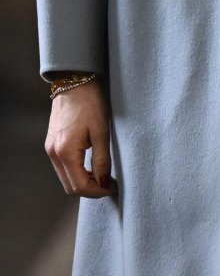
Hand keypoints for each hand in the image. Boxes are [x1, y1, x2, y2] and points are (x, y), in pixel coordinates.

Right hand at [45, 81, 115, 197]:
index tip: (112, 188)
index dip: (97, 191)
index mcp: (65, 153)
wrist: (74, 83)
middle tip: (109, 184)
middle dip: (90, 190)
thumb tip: (103, 181)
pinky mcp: (52, 145)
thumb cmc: (90, 103)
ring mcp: (51, 150)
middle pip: (70, 187)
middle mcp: (54, 155)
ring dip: (84, 182)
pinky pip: (63, 168)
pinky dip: (77, 172)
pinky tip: (91, 167)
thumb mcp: (101, 131)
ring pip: (66, 179)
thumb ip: (102, 159)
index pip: (80, 186)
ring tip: (103, 176)